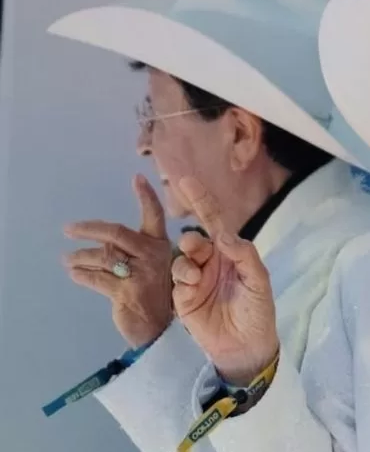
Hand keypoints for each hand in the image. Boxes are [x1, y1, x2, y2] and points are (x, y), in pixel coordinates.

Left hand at [63, 175, 173, 347]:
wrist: (162, 330)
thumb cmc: (158, 297)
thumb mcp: (154, 270)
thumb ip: (135, 254)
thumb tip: (102, 244)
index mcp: (162, 247)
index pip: (155, 216)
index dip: (147, 196)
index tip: (137, 178)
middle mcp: (154, 256)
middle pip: (116, 233)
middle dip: (89, 229)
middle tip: (69, 229)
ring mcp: (142, 274)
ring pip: (102, 256)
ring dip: (80, 258)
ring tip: (69, 261)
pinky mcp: (127, 291)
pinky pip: (96, 278)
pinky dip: (82, 275)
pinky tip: (75, 274)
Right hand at [172, 177, 277, 385]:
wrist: (246, 346)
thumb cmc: (258, 311)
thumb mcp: (259, 281)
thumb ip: (244, 255)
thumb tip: (223, 234)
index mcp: (230, 253)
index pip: (214, 221)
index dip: (201, 200)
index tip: (185, 180)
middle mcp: (211, 262)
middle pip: (194, 239)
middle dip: (192, 240)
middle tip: (195, 246)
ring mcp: (195, 279)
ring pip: (182, 258)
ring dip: (186, 262)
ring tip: (196, 276)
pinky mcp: (183, 298)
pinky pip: (177, 280)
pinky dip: (183, 279)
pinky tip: (193, 287)